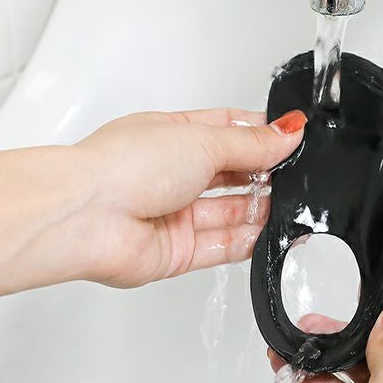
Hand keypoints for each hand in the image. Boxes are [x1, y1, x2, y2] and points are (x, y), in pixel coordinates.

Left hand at [76, 108, 305, 286]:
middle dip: (264, 173)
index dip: (260, 134)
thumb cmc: (124, 167)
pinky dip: (250, 241)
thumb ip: (251, 143)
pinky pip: (224, 246)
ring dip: (260, 208)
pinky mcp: (179, 251)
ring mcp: (176, 214)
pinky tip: (271, 233)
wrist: (88, 217)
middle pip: (232, 174)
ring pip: (231, 212)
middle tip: (294, 173)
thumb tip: (287, 132)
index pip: (226, 131)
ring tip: (288, 204)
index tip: (292, 136)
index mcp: (173, 136)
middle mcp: (173, 175)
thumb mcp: (202, 140)